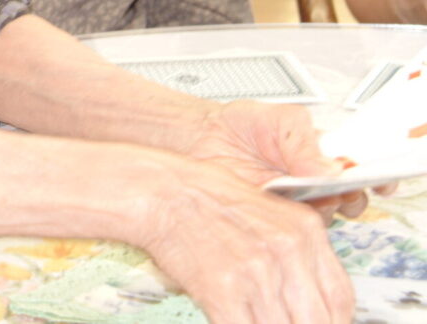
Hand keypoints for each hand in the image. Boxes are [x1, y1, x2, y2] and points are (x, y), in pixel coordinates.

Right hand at [131, 150, 353, 323]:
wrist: (159, 190)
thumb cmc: (204, 200)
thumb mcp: (266, 215)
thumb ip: (293, 256)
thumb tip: (305, 303)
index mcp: (306, 230)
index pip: (341, 301)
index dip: (331, 323)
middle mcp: (288, 251)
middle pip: (319, 322)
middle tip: (273, 318)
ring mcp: (257, 272)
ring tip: (250, 315)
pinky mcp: (224, 289)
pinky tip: (227, 318)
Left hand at [182, 100, 370, 219]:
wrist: (200, 137)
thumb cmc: (241, 124)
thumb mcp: (278, 119)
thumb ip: (304, 139)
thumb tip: (331, 168)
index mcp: (323, 154)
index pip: (360, 170)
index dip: (374, 177)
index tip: (377, 180)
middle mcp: (314, 182)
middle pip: (349, 198)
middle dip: (350, 196)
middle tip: (335, 188)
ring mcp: (295, 202)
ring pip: (323, 217)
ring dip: (317, 207)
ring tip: (297, 190)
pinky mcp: (272, 219)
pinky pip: (290, 228)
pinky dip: (288, 219)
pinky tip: (274, 201)